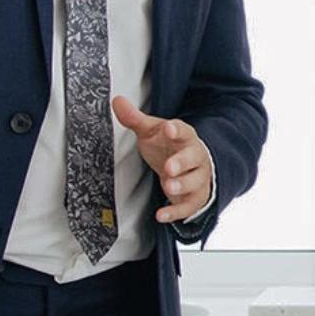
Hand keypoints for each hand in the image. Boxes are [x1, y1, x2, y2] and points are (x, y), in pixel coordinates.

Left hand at [112, 95, 212, 223]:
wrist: (188, 166)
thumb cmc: (168, 146)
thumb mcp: (152, 131)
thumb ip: (135, 118)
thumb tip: (117, 101)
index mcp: (185, 137)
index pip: (184, 131)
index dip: (177, 130)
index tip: (169, 129)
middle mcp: (195, 157)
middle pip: (194, 157)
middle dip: (182, 162)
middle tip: (170, 166)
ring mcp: (197, 178)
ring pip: (195, 182)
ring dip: (182, 185)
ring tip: (168, 186)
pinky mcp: (194, 198)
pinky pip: (188, 206)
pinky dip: (175, 212)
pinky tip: (161, 214)